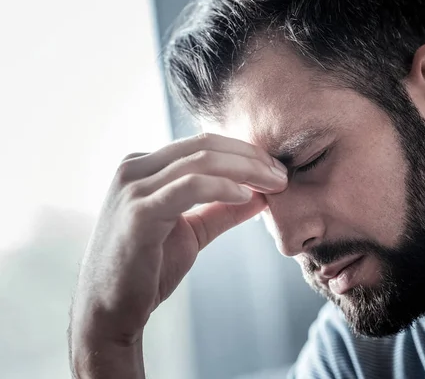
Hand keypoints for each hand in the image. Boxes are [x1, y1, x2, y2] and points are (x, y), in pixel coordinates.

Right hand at [69, 133, 287, 373]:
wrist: (109, 311)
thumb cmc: (148, 268)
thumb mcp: (192, 232)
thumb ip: (221, 210)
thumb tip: (259, 196)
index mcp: (144, 167)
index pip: (202, 145)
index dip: (244, 153)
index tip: (276, 170)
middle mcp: (134, 169)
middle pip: (204, 145)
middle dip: (251, 157)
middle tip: (282, 174)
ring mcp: (133, 188)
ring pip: (200, 160)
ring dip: (246, 169)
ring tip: (275, 184)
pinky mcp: (138, 212)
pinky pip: (189, 187)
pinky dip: (222, 187)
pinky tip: (246, 196)